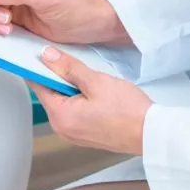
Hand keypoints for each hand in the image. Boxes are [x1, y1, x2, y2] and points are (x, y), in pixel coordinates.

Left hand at [29, 46, 152, 154]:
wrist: (151, 133)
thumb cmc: (128, 111)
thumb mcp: (96, 81)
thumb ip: (68, 68)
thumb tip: (47, 56)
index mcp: (60, 116)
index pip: (38, 86)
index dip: (38, 68)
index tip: (40, 54)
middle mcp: (63, 129)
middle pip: (50, 95)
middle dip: (58, 77)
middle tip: (71, 62)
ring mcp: (74, 134)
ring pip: (63, 103)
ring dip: (71, 88)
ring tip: (89, 78)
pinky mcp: (86, 134)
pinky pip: (74, 112)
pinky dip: (79, 99)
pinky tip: (94, 92)